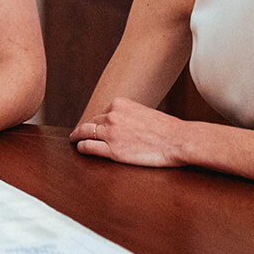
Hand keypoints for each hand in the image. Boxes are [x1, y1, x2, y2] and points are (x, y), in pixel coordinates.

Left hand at [69, 97, 187, 167]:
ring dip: (78, 136)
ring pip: (85, 132)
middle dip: (86, 128)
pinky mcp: (112, 150)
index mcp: (120, 103)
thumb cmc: (167, 129)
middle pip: (92, 122)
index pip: (102, 112)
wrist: (178, 140)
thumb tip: (122, 123)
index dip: (98, 121)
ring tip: (74, 139)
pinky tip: (80, 148)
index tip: (94, 125)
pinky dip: (81, 147)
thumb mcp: (144, 112)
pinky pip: (88, 147)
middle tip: (78, 132)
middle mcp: (112, 115)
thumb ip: (129, 115)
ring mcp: (110, 133)